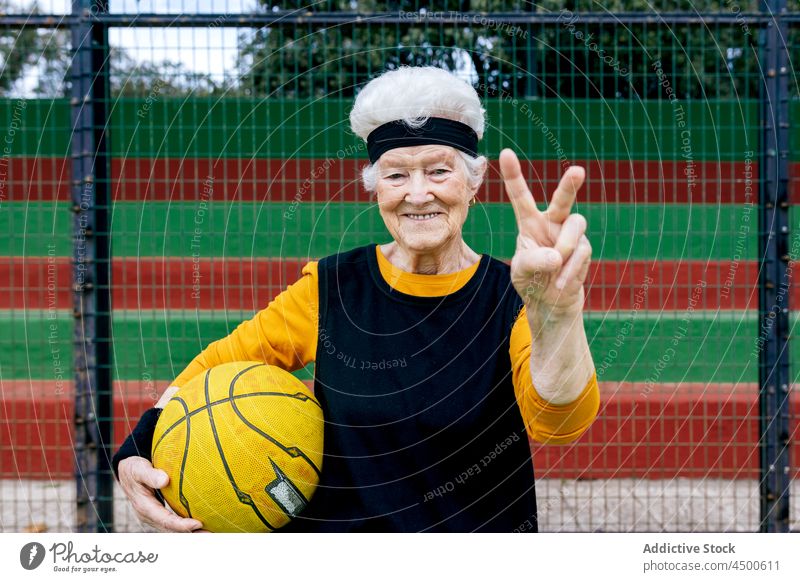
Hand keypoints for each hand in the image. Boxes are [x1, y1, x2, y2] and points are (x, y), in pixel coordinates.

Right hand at [118, 457, 203, 532]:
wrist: (127, 473)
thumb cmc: (134, 470)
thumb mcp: (138, 469)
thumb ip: (150, 475)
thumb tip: (164, 480)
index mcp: (145, 508)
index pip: (166, 520)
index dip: (181, 525)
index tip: (198, 523)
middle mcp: (149, 516)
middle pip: (171, 529)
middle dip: (190, 533)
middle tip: (210, 533)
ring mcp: (154, 517)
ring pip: (173, 528)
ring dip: (190, 532)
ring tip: (210, 532)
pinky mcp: (159, 514)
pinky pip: (173, 522)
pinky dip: (186, 525)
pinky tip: (202, 522)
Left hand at [499, 149, 591, 312]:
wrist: (551, 301)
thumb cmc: (532, 279)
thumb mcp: (522, 271)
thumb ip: (533, 261)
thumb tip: (557, 256)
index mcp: (529, 222)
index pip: (520, 195)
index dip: (514, 175)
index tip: (505, 153)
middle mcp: (552, 222)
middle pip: (562, 199)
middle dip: (569, 185)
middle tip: (577, 171)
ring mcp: (571, 234)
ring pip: (576, 226)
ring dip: (565, 247)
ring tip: (555, 266)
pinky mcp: (584, 248)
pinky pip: (580, 253)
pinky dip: (568, 270)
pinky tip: (559, 283)